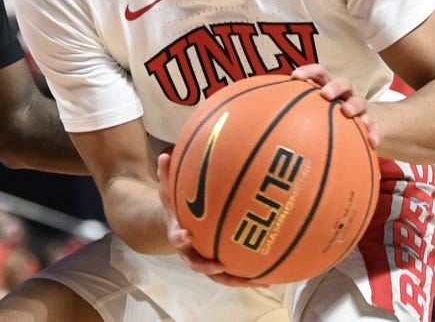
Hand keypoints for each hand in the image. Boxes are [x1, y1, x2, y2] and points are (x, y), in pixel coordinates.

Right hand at [157, 150, 267, 287]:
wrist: (179, 223)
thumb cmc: (176, 205)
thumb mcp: (168, 190)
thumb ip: (166, 175)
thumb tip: (165, 155)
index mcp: (178, 233)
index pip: (176, 236)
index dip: (180, 237)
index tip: (187, 234)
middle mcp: (190, 251)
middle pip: (197, 263)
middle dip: (208, 267)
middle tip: (220, 266)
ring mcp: (205, 260)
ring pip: (219, 276)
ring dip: (236, 280)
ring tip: (257, 280)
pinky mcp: (219, 265)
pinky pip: (233, 273)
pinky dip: (248, 276)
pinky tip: (270, 277)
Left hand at [291, 63, 380, 147]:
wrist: (366, 121)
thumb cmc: (330, 113)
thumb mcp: (314, 109)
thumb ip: (294, 110)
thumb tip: (261, 121)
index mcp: (328, 86)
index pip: (319, 72)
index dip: (308, 71)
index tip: (294, 77)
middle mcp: (345, 93)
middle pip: (342, 82)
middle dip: (333, 86)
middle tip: (324, 94)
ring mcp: (360, 106)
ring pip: (360, 101)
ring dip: (354, 105)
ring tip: (347, 112)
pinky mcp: (373, 122)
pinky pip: (376, 127)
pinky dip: (374, 133)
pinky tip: (372, 142)